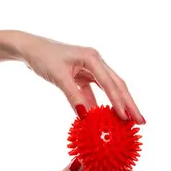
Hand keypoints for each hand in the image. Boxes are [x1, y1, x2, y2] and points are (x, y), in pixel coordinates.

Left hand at [20, 33, 145, 123]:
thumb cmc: (43, 57)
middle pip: (116, 86)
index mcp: (92, 58)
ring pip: (109, 90)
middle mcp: (95, 62)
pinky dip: (99, 105)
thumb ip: (73, 96)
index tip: (127, 118)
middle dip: (129, 104)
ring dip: (118, 105)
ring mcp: (90, 69)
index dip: (119, 102)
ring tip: (130, 122)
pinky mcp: (82, 76)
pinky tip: (105, 119)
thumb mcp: (58, 77)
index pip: (110, 83)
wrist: (29, 48)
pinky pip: (95, 93)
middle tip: (141, 122)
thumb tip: (85, 117)